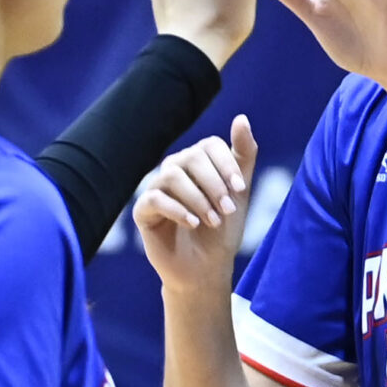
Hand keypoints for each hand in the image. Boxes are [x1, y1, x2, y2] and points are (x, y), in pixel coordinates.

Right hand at [137, 116, 256, 299]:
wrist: (206, 268)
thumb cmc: (223, 229)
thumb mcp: (239, 192)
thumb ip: (243, 155)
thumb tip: (241, 117)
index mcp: (197, 161)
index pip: (209, 146)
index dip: (226, 164)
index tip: (241, 190)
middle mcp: (174, 169)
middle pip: (191, 158)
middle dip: (214, 184)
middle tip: (228, 209)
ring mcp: (156, 188)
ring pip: (172, 176)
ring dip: (197, 198)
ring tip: (213, 221)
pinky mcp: (143, 211)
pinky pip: (154, 199)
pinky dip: (177, 210)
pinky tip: (193, 224)